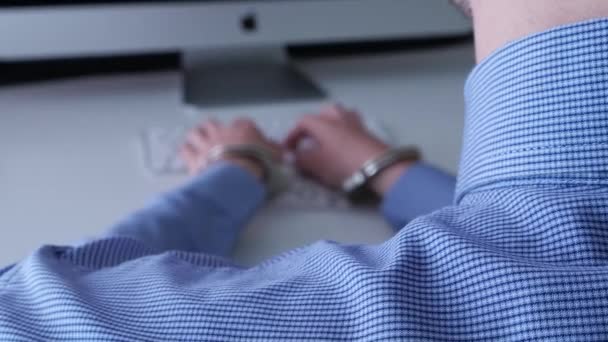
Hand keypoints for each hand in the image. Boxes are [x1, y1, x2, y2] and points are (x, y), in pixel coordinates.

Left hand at [180, 118, 281, 179]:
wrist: (237, 176)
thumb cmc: (254, 165)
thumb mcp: (273, 157)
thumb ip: (274, 151)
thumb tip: (280, 152)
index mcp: (242, 131)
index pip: (241, 123)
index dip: (240, 128)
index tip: (242, 135)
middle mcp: (222, 133)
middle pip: (212, 123)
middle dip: (212, 129)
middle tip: (215, 135)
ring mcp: (207, 144)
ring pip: (195, 132)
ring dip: (196, 136)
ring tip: (198, 141)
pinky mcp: (195, 157)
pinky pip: (185, 149)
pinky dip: (186, 151)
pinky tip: (188, 154)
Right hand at [285, 105, 413, 194]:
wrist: (378, 167)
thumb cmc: (342, 163)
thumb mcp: (316, 164)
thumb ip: (300, 159)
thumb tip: (292, 156)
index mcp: (323, 122)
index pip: (302, 122)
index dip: (292, 135)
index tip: (288, 150)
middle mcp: (338, 117)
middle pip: (322, 114)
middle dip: (312, 127)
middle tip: (308, 142)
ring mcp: (355, 122)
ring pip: (339, 117)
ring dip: (330, 126)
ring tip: (326, 141)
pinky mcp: (368, 132)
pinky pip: (350, 126)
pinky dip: (343, 132)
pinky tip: (343, 145)